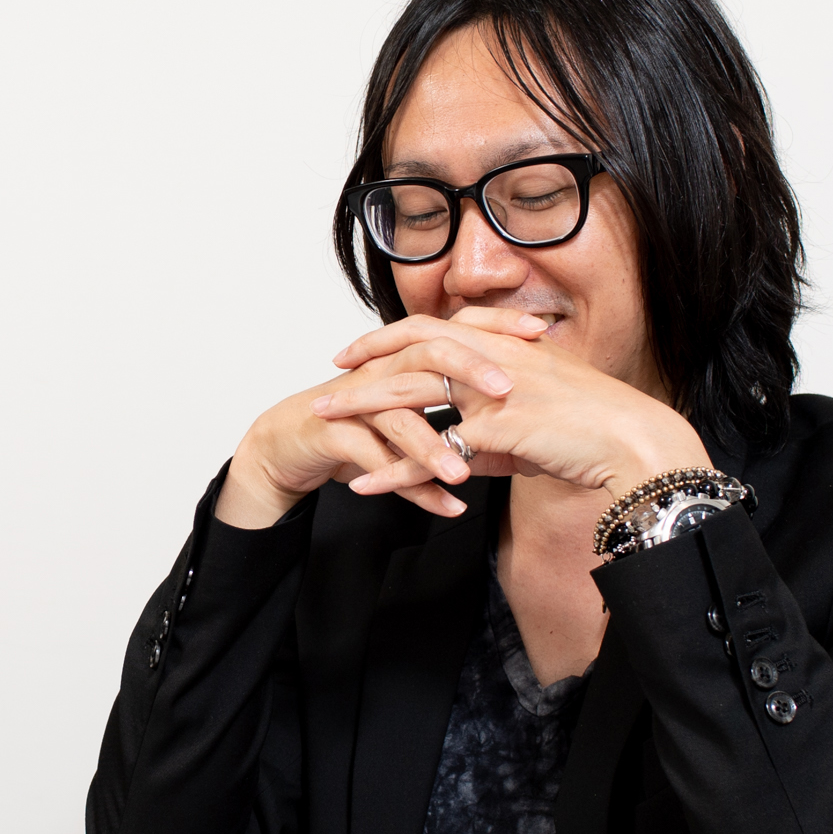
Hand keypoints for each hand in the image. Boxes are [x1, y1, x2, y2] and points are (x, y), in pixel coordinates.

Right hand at [216, 310, 551, 528]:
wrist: (292, 442)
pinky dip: (413, 487)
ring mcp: (357, 403)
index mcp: (406, 358)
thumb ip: (457, 406)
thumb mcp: (415, 408)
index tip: (540, 334)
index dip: (494, 327)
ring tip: (467, 475)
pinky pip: (378, 462)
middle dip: (469, 372)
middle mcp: (382, 372)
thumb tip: (517, 405)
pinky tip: (447, 506)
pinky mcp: (335, 435)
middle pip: (429, 357)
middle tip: (509, 390)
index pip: (456, 330)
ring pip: (400, 418)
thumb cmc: (359, 423)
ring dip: (436, 448)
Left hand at [310, 308, 710, 501]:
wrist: (636, 445)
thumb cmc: (596, 430)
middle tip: (328, 378)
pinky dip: (394, 471)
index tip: (359, 350)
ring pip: (410, 393)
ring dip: (361, 406)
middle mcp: (493, 359)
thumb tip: (460, 454)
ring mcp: (493, 390)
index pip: (434, 328)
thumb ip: (492, 432)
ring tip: (322, 419)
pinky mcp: (497, 429)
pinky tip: (364, 485)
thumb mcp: (535, 420)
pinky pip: (431, 452)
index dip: (391, 337)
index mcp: (504, 346)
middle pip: (410, 352)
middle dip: (363, 364)